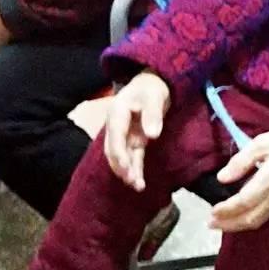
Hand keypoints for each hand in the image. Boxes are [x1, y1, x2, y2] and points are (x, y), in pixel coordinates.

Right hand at [104, 71, 170, 190]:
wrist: (152, 83)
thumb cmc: (151, 88)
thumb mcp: (154, 97)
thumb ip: (152, 114)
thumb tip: (152, 135)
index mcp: (117, 114)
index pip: (115, 137)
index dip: (119, 154)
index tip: (126, 168)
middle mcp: (117, 126)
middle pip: (114, 150)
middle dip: (121, 167)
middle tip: (132, 181)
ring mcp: (125, 134)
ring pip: (123, 156)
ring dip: (128, 171)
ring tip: (137, 186)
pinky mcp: (134, 139)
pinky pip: (133, 156)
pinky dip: (135, 168)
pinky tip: (138, 181)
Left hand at [209, 127, 268, 232]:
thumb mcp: (260, 143)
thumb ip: (241, 161)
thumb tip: (222, 178)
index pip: (245, 201)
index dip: (227, 209)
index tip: (212, 211)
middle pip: (251, 217)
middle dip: (229, 223)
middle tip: (210, 223)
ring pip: (258, 220)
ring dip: (237, 225)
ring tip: (220, 224)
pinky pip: (265, 217)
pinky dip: (249, 221)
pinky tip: (239, 218)